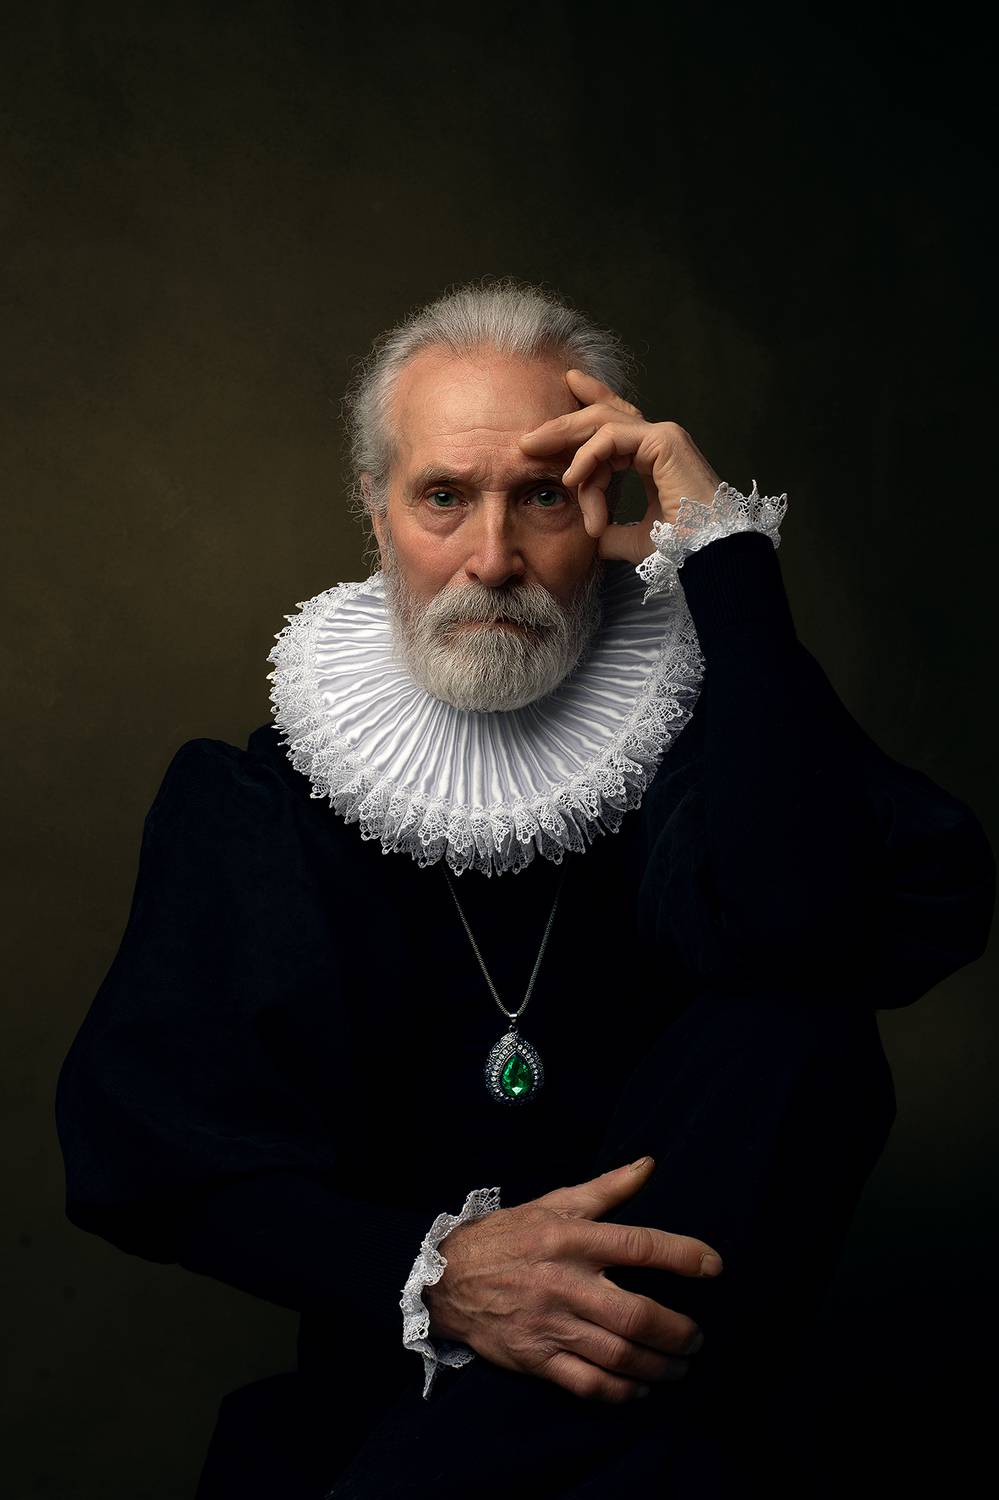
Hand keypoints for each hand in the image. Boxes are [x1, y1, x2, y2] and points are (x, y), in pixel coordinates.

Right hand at [423, 1157, 722, 1403]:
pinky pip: (589, 1384)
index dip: (683, 1256)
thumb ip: (606, 1189)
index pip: (639, 1245)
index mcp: (572, 1239)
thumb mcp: (552, 1202)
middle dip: (678, 1331)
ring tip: (681, 1365)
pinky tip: (642, 1387)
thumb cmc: (507, 1236)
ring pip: (619, 1355)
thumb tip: (649, 1165)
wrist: (445, 1278)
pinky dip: (623, 1391)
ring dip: (660, 1365)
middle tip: (697, 1337)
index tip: (715, 1267)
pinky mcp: (536, 1359)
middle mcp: (565, 1283)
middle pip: (636, 1314)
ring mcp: (550, 1325)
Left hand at [518, 369, 722, 566]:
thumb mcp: (635, 540)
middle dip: (561, 423)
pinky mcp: (664, 441)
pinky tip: (571, 478)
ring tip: (533, 450)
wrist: (709, 554)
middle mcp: (660, 440)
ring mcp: (664, 436)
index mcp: (654, 457)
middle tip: (527, 436)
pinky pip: (612, 438)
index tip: (541, 440)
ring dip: (564, 434)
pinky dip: (587, 456)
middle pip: (601, 417)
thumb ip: (612, 533)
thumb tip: (592, 539)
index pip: (611, 429)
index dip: (576, 427)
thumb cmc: (683, 548)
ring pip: (602, 421)